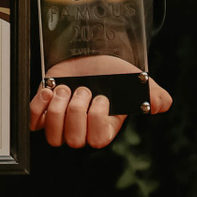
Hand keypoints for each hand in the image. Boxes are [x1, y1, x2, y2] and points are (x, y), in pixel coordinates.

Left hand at [27, 76, 172, 148]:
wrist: (87, 57)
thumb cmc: (110, 72)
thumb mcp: (134, 80)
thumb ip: (152, 93)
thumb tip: (161, 104)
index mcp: (104, 130)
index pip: (97, 140)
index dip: (95, 118)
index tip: (101, 97)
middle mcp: (82, 132)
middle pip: (73, 139)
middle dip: (76, 110)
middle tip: (82, 90)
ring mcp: (61, 125)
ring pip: (53, 135)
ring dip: (57, 108)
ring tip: (65, 89)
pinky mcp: (44, 114)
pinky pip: (34, 122)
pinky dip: (38, 106)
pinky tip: (49, 90)